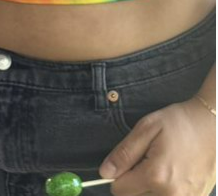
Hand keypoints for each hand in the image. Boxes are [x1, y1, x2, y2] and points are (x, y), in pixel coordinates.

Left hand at [100, 99, 215, 195]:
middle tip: (146, 161)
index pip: (119, 190)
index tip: (126, 162)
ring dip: (149, 189)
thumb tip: (105, 173)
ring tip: (160, 167)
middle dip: (134, 182)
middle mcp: (171, 195)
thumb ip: (124, 153)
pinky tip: (172, 174)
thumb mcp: (146, 128)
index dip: (117, 175)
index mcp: (155, 176)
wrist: (212, 126)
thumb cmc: (179, 123)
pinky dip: (165, 191)